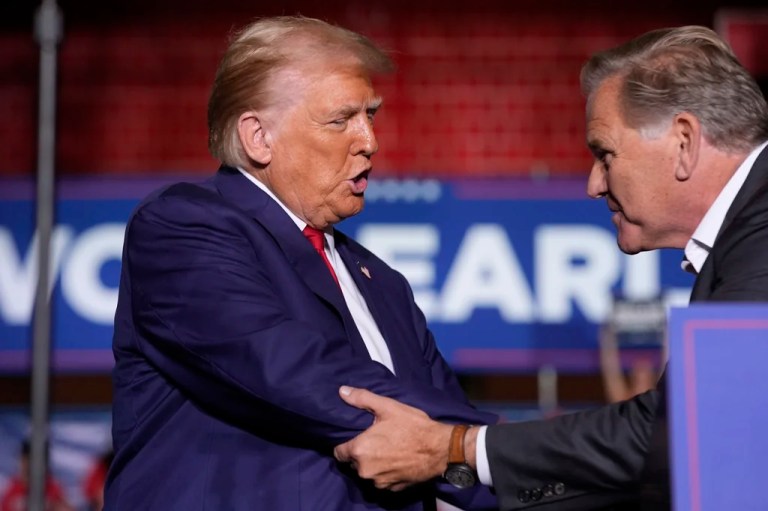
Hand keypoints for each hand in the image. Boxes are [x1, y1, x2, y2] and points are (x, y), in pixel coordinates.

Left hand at [333, 386, 453, 490]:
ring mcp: (379, 482)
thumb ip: (362, 399)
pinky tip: (396, 461)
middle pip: (354, 463)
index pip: (338, 453)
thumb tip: (342, 391)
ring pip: (368, 473)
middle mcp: (365, 470)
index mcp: (359, 450)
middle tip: (376, 441)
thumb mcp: (387, 407)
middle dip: (361, 453)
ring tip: (387, 450)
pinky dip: (386, 473)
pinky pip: (382, 481)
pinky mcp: (393, 489)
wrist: (440, 449)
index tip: (357, 438)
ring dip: (373, 464)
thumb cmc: (412, 426)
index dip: (346, 444)